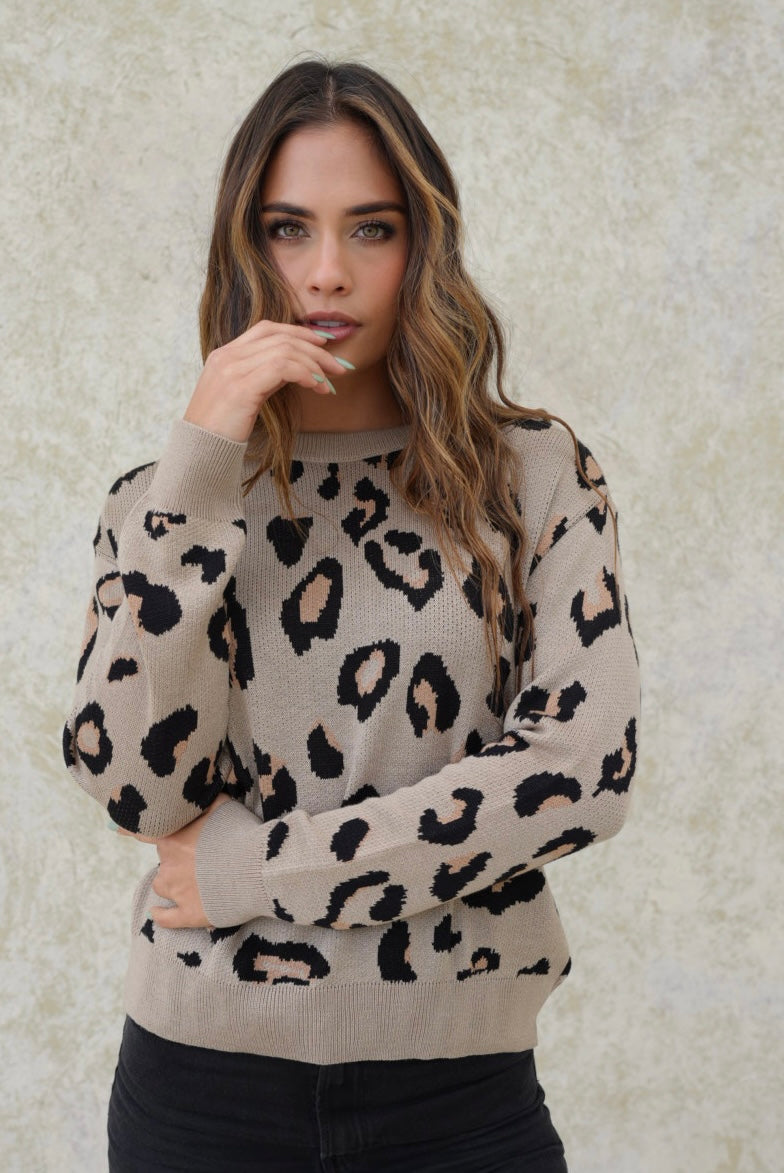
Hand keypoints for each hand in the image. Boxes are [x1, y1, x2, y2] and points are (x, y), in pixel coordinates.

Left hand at [117, 793, 232, 928]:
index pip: (145, 829)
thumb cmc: (242, 833)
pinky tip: (156, 913)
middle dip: (177, 854)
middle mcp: (169, 864)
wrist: (260, 870)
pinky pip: (166, 917)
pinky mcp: (189, 914)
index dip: (130, 827)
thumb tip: (194, 789)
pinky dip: (160, 915)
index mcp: (174, 836)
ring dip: (172, 881)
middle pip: (163, 857)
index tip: (114, 825)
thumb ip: (203, 799)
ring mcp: (177, 891)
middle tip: (201, 853)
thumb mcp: (223, 805)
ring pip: (163, 884)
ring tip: (194, 878)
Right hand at [183, 319, 350, 441]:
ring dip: (314, 364)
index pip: (266, 328)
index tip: (322, 344)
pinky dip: (305, 374)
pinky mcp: (241, 387)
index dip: (297, 332)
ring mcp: (232, 370)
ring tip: (329, 382)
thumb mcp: (242, 396)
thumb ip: (263, 377)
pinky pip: (283, 368)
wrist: (199, 452)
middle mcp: (226, 356)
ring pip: (285, 351)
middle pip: (280, 337)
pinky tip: (317, 387)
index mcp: (224, 355)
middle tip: (338, 366)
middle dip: (315, 350)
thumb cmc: (221, 431)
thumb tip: (297, 369)